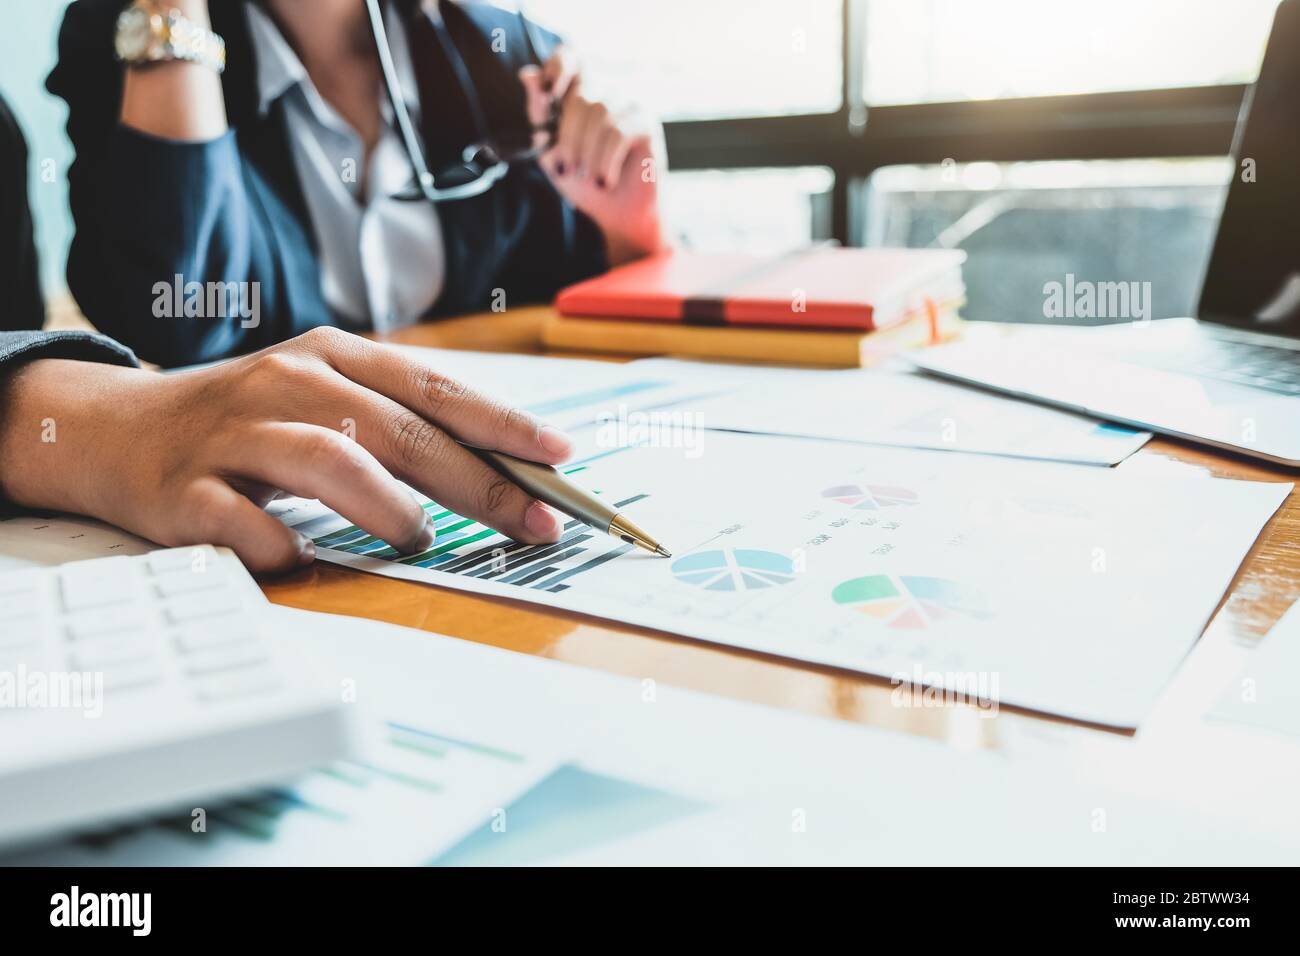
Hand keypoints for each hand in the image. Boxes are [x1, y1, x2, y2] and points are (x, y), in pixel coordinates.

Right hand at [0, 328, 571, 572]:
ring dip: (389, 508)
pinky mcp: (187, 488)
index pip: (434, 388)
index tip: (561, 456)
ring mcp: (236, 433)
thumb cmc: (245, 420)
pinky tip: (308, 560)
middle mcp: (289, 381)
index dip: (503, 422)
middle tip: (533, 522)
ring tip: (420, 540)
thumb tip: (500, 466)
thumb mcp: (324, 395)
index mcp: (333, 355)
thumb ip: (398, 422)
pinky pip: (244, 523)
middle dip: (479, 481)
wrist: (114, 428)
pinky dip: (283, 546)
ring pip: (330, 460)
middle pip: (400, 431)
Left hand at [519, 50, 668, 264]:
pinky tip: (604, 181)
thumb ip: (539, 114)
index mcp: (581, 94)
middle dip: (568, 138)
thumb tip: (528, 74)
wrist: (617, 215)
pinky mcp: (647, 122)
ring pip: (600, 114)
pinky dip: (605, 161)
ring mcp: (629, 104)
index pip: (569, 57)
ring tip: (590, 179)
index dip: (559, 66)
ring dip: (588, 154)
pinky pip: (618, 132)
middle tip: (568, 170)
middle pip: (581, 96)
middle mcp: (607, 92)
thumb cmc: (584, 183)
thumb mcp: (551, 150)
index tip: (550, 92)